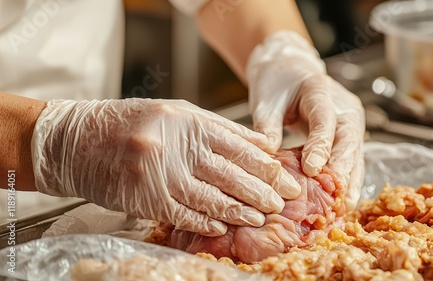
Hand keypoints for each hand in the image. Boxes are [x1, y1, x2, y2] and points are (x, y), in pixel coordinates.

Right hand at [31, 99, 300, 235]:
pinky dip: (205, 222)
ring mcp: (159, 173)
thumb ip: (217, 129)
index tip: (286, 177)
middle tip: (284, 202)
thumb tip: (258, 146)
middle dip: (261, 190)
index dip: (266, 166)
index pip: (239, 146)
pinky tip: (223, 226)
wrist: (75, 140)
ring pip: (210, 197)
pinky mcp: (143, 198)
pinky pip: (182, 214)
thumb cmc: (129, 122)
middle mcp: (175, 146)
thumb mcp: (175, 113)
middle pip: (230, 174)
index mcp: (187, 121)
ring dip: (239, 210)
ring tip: (260, 217)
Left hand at [246, 31, 364, 210]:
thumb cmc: (277, 84)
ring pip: (355, 156)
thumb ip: (268, 125)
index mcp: (321, 91)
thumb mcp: (266, 100)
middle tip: (333, 199)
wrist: (290, 71)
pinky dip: (347, 182)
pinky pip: (352, 162)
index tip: (311, 170)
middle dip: (342, 172)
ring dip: (349, 183)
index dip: (320, 146)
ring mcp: (351, 123)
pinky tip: (342, 204)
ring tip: (340, 210)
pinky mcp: (350, 138)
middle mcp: (344, 108)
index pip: (324, 121)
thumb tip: (268, 154)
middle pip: (349, 142)